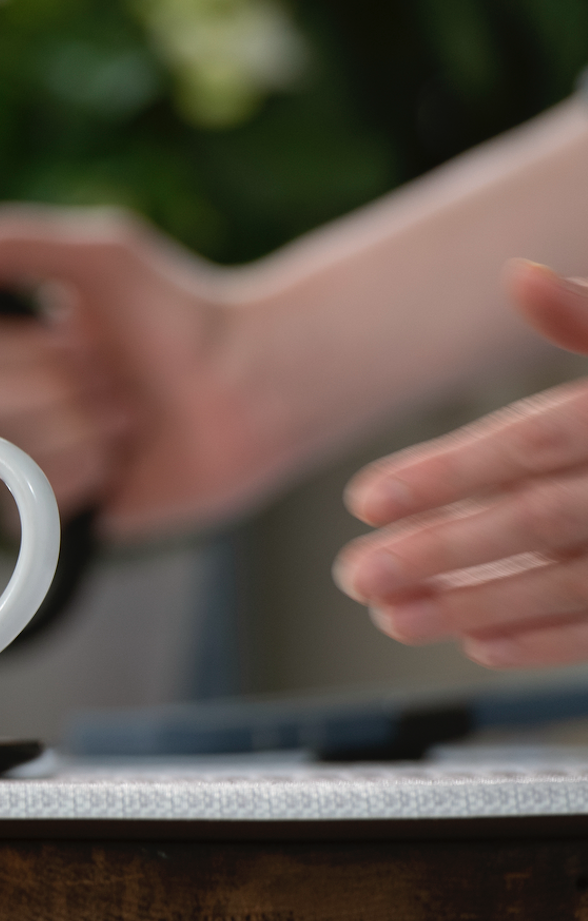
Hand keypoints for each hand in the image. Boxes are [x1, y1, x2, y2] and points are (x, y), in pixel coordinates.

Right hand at [0, 204, 264, 536]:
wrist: (250, 388)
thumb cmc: (182, 313)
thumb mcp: (99, 253)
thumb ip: (9, 241)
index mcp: (11, 345)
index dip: (30, 351)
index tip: (82, 337)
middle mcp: (13, 403)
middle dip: (63, 391)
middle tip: (117, 381)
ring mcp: (30, 459)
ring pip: (3, 456)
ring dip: (82, 433)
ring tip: (128, 420)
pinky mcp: (56, 513)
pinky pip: (24, 508)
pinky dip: (81, 480)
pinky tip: (118, 464)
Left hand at [337, 261, 587, 666]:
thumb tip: (517, 276)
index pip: (527, 441)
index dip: (442, 472)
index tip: (362, 500)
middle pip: (536, 519)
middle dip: (439, 550)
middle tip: (355, 574)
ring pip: (571, 581)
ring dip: (476, 604)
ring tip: (393, 618)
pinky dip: (550, 641)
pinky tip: (481, 644)